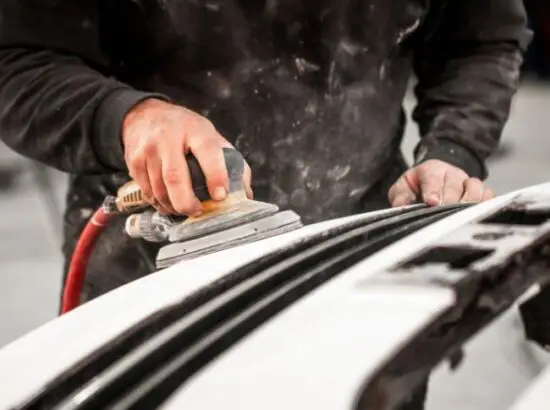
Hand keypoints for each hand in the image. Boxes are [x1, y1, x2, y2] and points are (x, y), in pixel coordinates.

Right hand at [122, 98, 252, 214]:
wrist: (144, 115)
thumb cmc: (184, 129)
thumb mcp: (210, 136)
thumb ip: (231, 162)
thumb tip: (244, 194)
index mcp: (195, 131)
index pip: (208, 153)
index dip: (216, 177)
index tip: (220, 195)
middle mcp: (169, 138)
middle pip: (175, 177)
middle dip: (187, 202)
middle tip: (197, 211)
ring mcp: (148, 150)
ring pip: (159, 189)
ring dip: (173, 206)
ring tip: (184, 209)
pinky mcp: (134, 162)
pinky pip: (148, 191)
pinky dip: (160, 203)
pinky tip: (169, 203)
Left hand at [388, 160, 494, 206]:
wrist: (436, 174)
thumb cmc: (418, 184)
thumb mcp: (404, 186)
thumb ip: (400, 195)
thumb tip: (400, 205)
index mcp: (431, 170)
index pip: (433, 178)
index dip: (433, 190)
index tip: (432, 202)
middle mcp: (452, 173)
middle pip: (454, 186)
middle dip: (450, 201)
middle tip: (444, 215)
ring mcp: (467, 181)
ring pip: (475, 188)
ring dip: (469, 203)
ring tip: (462, 217)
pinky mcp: (480, 190)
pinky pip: (488, 194)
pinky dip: (486, 203)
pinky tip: (479, 214)